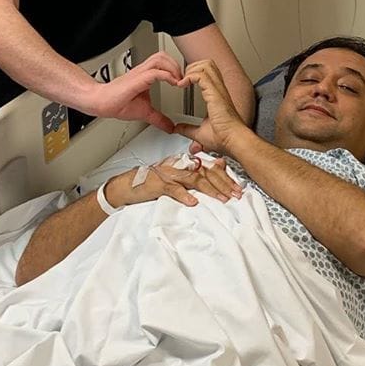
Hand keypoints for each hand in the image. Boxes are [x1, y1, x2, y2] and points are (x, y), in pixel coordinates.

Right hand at [84, 52, 183, 133]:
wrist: (101, 103)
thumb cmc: (118, 103)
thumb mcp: (145, 112)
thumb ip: (159, 118)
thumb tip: (170, 127)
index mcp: (145, 75)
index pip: (163, 62)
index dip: (176, 68)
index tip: (184, 81)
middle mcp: (143, 71)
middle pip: (163, 56)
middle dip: (177, 65)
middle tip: (183, 79)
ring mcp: (139, 74)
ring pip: (159, 59)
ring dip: (173, 68)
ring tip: (179, 80)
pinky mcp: (136, 80)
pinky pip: (155, 72)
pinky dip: (167, 76)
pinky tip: (173, 83)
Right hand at [103, 154, 243, 208]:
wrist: (127, 185)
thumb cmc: (151, 183)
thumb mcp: (175, 179)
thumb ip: (192, 177)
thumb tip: (213, 177)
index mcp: (183, 164)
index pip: (208, 168)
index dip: (224, 177)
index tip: (237, 186)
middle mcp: (178, 166)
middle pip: (205, 173)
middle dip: (222, 184)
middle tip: (236, 194)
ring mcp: (168, 175)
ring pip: (193, 180)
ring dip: (209, 190)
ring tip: (222, 198)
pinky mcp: (158, 185)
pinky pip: (173, 189)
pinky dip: (184, 195)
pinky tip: (193, 202)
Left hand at [175, 59, 249, 154]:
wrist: (233, 141)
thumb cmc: (224, 138)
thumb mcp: (200, 133)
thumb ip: (188, 129)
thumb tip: (178, 129)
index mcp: (217, 96)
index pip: (207, 73)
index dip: (194, 73)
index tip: (183, 83)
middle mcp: (219, 89)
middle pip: (207, 63)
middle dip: (192, 67)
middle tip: (182, 79)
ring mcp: (218, 89)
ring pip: (205, 65)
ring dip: (191, 70)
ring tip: (182, 81)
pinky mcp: (215, 93)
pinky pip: (201, 75)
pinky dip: (189, 76)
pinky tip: (183, 85)